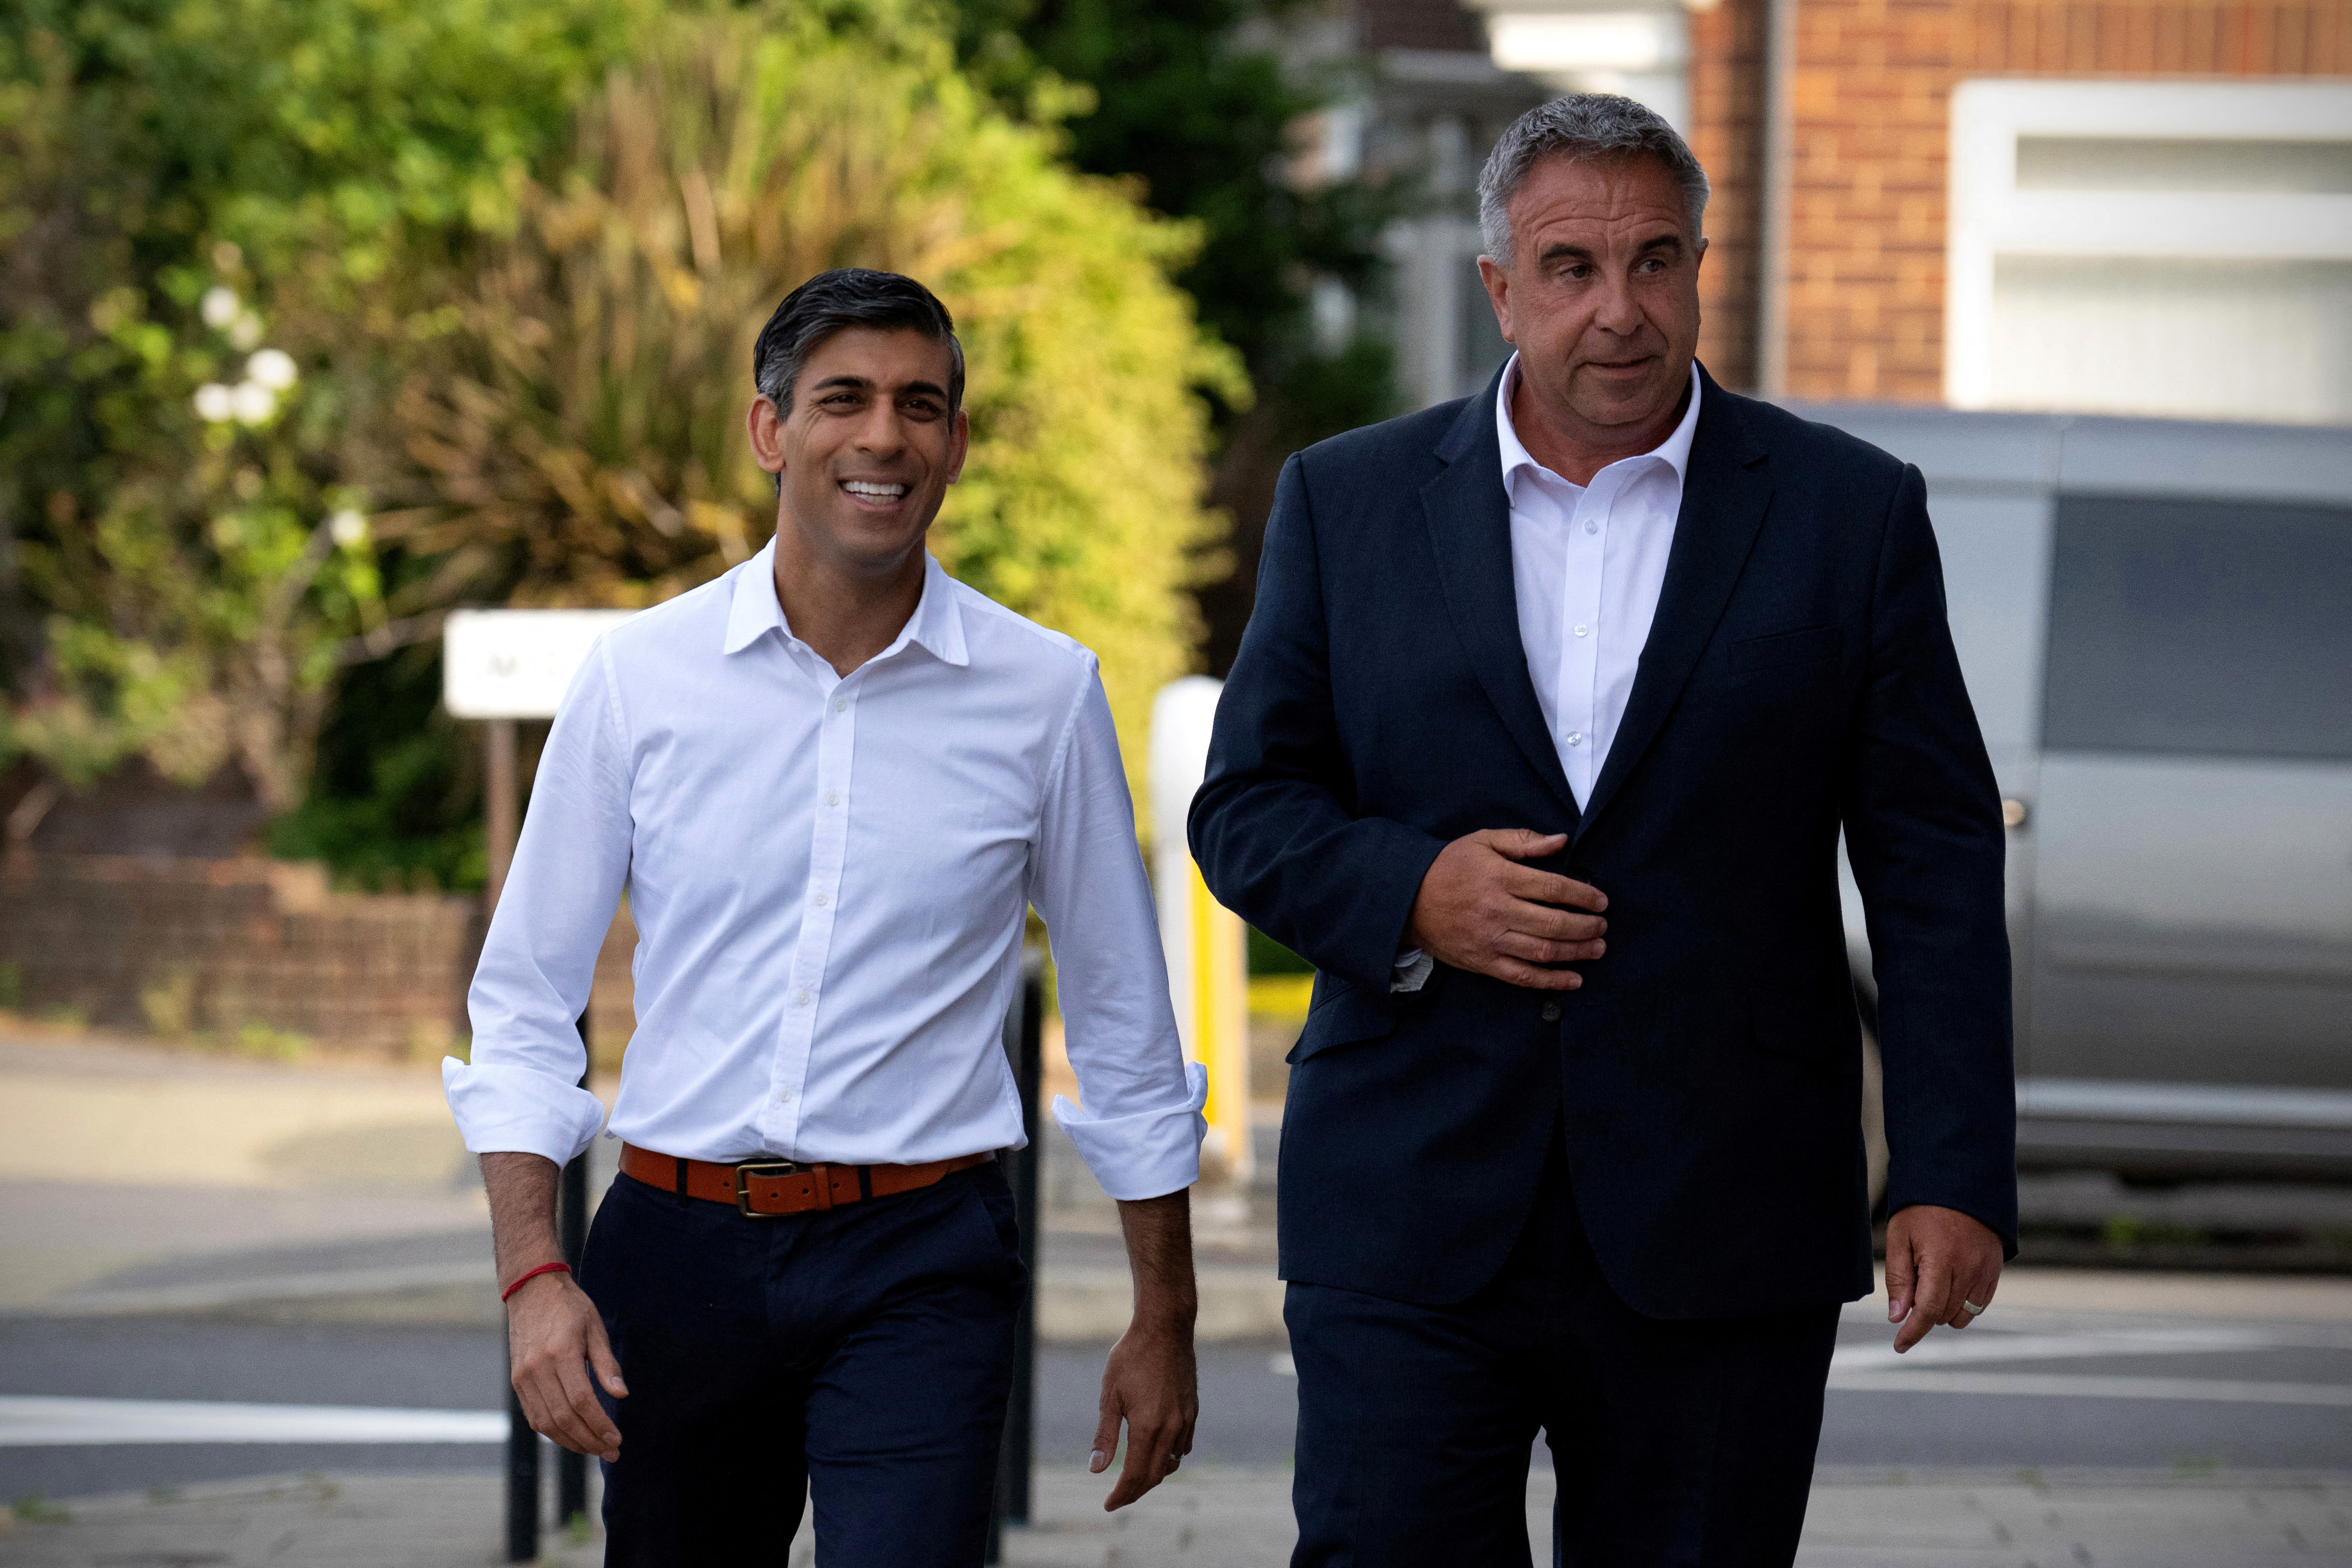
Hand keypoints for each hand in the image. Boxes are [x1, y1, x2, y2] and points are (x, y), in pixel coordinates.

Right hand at [507, 1268, 627, 1460]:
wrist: (532, 1290)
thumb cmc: (569, 1307)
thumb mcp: (595, 1328)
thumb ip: (606, 1364)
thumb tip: (621, 1395)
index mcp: (560, 1353)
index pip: (582, 1401)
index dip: (600, 1424)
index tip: (617, 1439)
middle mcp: (537, 1369)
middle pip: (564, 1418)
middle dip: (590, 1440)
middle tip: (612, 1452)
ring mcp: (523, 1378)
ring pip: (546, 1423)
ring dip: (572, 1442)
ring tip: (595, 1449)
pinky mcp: (517, 1382)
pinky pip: (534, 1417)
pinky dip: (554, 1433)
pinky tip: (573, 1437)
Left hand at [1089, 1315, 1197, 1509]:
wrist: (1165, 1328)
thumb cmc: (1131, 1357)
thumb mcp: (1110, 1395)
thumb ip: (1105, 1435)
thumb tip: (1095, 1470)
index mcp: (1148, 1427)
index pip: (1135, 1475)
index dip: (1121, 1494)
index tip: (1107, 1505)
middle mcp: (1171, 1428)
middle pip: (1154, 1475)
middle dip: (1135, 1491)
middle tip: (1118, 1498)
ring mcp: (1186, 1420)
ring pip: (1171, 1462)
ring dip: (1153, 1475)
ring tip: (1134, 1479)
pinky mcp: (1193, 1410)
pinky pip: (1183, 1446)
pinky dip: (1170, 1458)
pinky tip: (1158, 1455)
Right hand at [1404, 829, 1606, 990]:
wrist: (1406, 899)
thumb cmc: (1448, 866)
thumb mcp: (1482, 841)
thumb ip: (1523, 841)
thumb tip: (1561, 841)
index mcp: (1500, 877)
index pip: (1553, 888)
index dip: (1583, 896)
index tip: (1601, 901)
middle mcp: (1498, 910)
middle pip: (1554, 923)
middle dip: (1586, 927)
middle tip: (1603, 926)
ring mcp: (1490, 940)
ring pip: (1543, 951)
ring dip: (1576, 953)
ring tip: (1597, 949)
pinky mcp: (1483, 962)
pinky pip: (1522, 976)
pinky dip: (1551, 981)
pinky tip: (1573, 980)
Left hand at [1885, 1205, 2002, 1351]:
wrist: (1959, 1182)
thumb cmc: (1921, 1209)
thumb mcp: (1899, 1238)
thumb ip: (1899, 1279)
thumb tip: (1898, 1317)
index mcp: (1941, 1260)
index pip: (1928, 1310)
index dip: (1913, 1332)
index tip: (1899, 1346)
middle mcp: (1969, 1269)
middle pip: (1944, 1315)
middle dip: (1923, 1312)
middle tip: (1912, 1288)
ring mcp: (1986, 1270)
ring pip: (1963, 1315)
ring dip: (1944, 1310)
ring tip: (1931, 1281)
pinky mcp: (1995, 1268)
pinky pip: (1979, 1304)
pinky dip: (1963, 1304)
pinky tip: (1949, 1285)